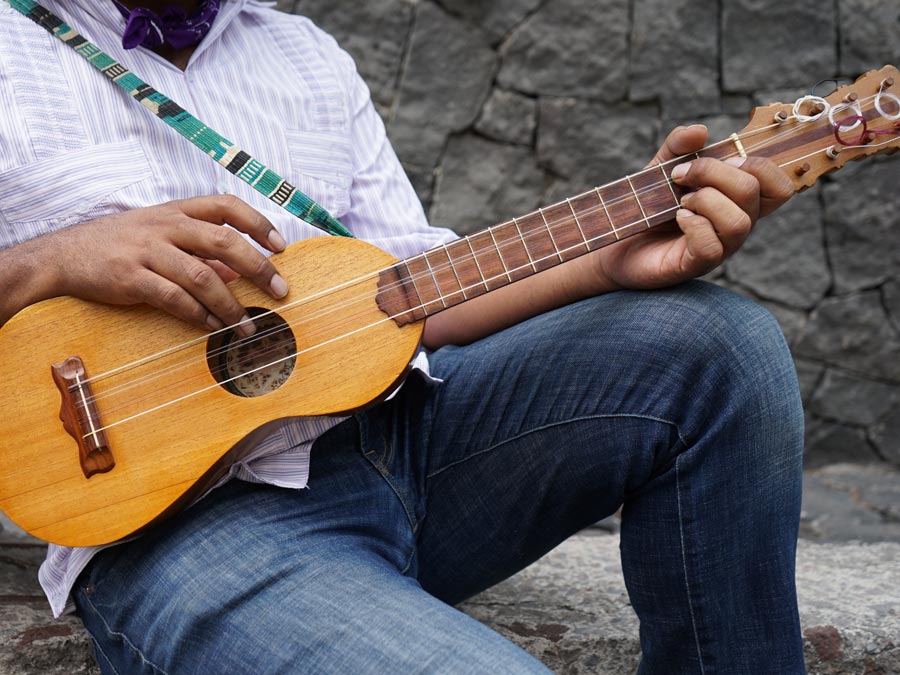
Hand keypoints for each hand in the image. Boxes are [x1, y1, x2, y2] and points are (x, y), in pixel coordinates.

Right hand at [47, 195, 287, 334]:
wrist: (62, 256)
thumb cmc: (120, 245)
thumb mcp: (161, 237)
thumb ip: (199, 251)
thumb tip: (237, 274)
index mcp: (177, 211)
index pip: (227, 206)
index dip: (259, 224)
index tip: (281, 246)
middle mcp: (166, 225)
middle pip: (225, 242)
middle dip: (259, 268)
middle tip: (280, 291)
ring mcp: (148, 250)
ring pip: (203, 276)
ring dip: (231, 304)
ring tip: (247, 324)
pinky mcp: (132, 277)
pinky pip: (175, 299)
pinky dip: (199, 316)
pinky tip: (213, 327)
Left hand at [590, 125, 794, 290]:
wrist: (619, 244)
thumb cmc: (648, 207)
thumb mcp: (662, 167)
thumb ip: (679, 146)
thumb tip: (700, 131)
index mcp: (738, 200)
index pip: (779, 186)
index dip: (758, 165)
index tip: (721, 158)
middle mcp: (736, 225)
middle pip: (754, 192)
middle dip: (715, 172)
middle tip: (680, 176)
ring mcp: (720, 248)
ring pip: (738, 221)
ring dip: (705, 200)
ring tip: (680, 202)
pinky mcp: (696, 264)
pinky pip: (711, 246)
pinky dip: (694, 225)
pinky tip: (678, 218)